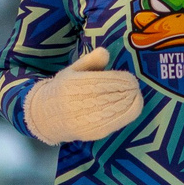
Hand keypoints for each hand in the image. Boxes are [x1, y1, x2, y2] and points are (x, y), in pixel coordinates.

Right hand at [22, 46, 143, 144]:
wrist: (46, 117)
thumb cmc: (64, 90)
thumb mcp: (72, 71)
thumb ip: (89, 61)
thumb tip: (105, 52)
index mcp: (70, 85)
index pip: (100, 82)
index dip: (119, 80)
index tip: (130, 77)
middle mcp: (74, 104)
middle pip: (108, 96)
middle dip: (126, 91)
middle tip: (135, 87)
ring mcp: (82, 121)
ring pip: (113, 111)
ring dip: (129, 103)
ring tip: (137, 96)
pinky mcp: (90, 133)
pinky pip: (113, 124)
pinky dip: (126, 115)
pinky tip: (133, 107)